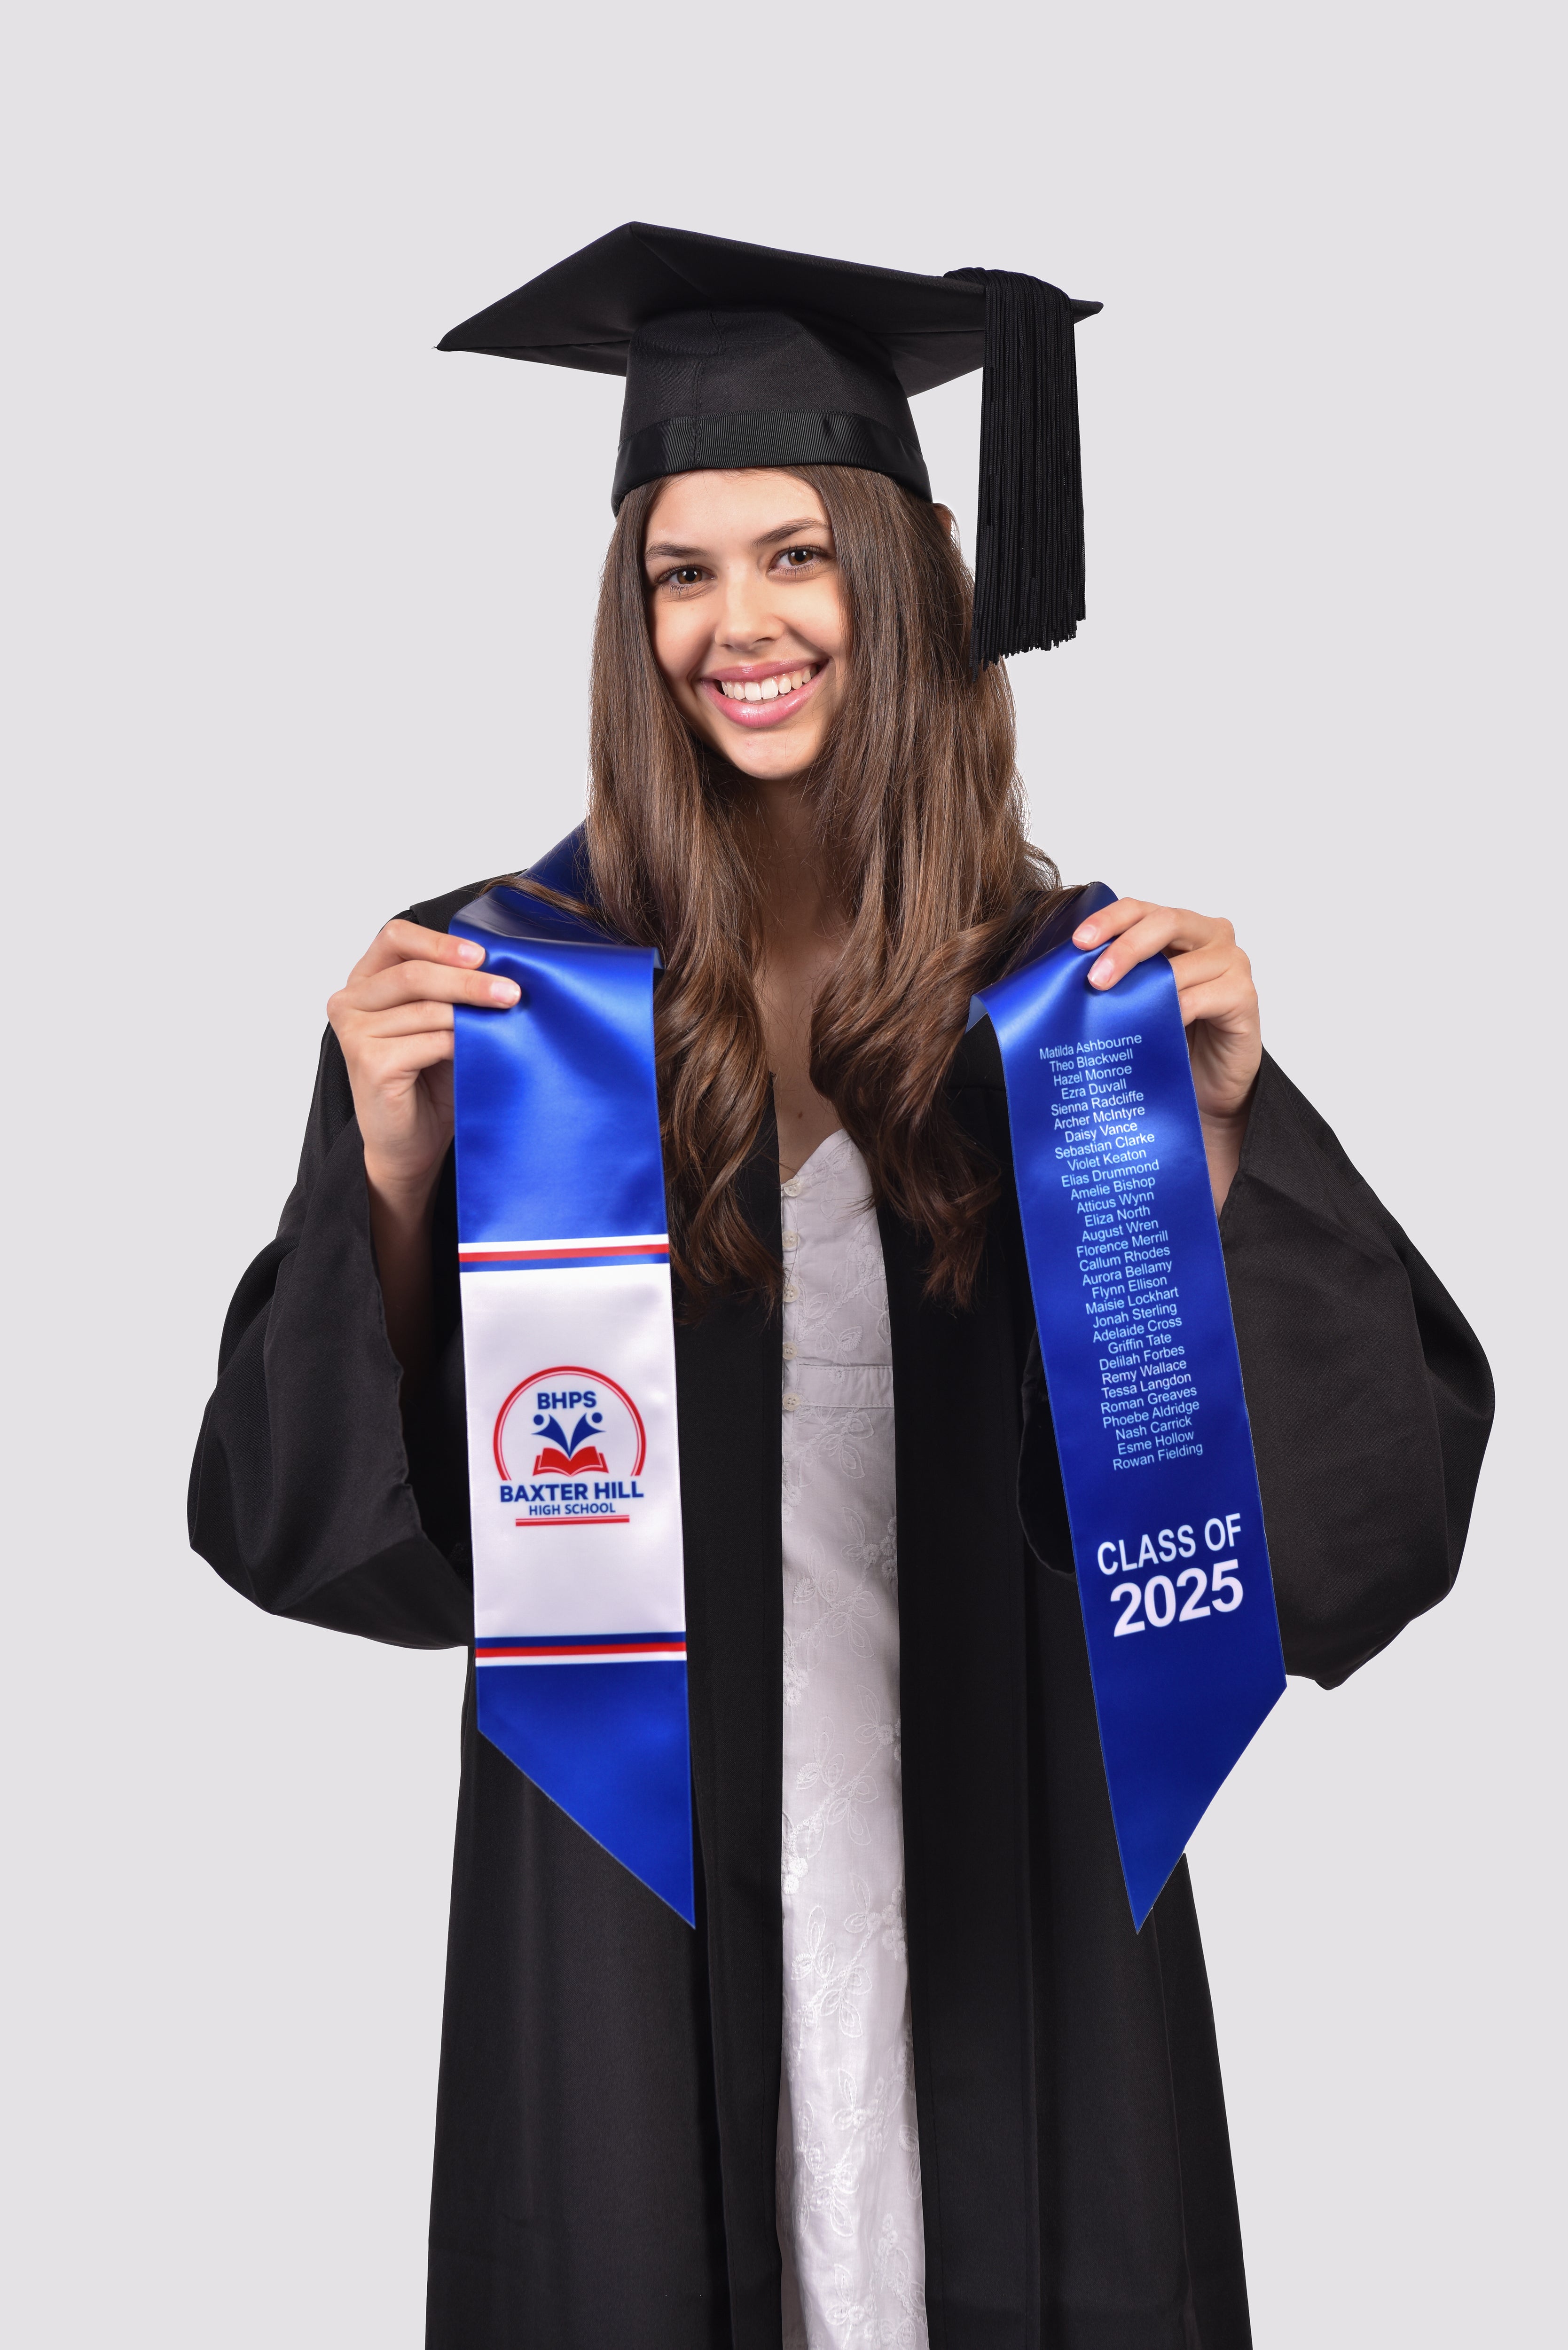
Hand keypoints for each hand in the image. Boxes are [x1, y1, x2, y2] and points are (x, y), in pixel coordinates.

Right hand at [328, 919, 519, 1210]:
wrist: (410, 1145)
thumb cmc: (429, 1083)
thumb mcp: (440, 1025)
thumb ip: (450, 992)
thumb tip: (498, 966)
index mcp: (365, 981)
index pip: (395, 936)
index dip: (439, 941)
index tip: (483, 954)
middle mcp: (350, 1001)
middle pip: (414, 972)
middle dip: (469, 980)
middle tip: (512, 991)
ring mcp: (354, 1032)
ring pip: (426, 1007)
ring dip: (473, 1011)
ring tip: (509, 1015)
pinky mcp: (369, 1062)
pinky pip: (429, 1040)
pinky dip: (461, 1042)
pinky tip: (482, 1048)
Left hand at [1071, 898, 1260, 1207]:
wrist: (1208, 1087)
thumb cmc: (1169, 1038)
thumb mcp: (1136, 1002)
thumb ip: (1116, 979)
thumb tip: (1056, 979)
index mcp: (1179, 928)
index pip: (1141, 909)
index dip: (1109, 920)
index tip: (1078, 942)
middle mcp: (1210, 936)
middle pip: (1165, 922)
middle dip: (1125, 947)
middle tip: (1094, 978)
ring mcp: (1232, 963)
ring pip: (1186, 961)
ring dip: (1147, 983)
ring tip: (1113, 1004)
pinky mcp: (1245, 997)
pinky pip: (1208, 995)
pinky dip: (1179, 1007)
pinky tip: (1159, 1023)